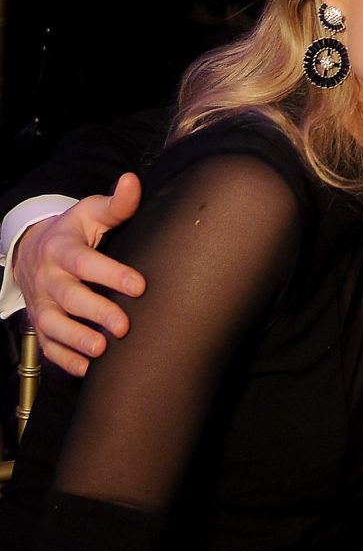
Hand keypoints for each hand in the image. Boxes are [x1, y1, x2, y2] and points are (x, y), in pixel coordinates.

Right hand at [12, 173, 144, 375]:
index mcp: (62, 248)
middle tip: (122, 327)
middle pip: (69, 297)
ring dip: (76, 339)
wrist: (34, 248)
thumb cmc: (74, 230)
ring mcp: (41, 302)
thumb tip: (132, 181)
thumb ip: (117, 203)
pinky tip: (85, 369)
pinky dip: (63, 358)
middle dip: (95, 313)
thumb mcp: (92, 212)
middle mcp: (48, 277)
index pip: (86, 262)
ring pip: (52, 325)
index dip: (111, 274)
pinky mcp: (40, 322)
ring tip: (100, 351)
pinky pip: (47, 344)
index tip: (140, 285)